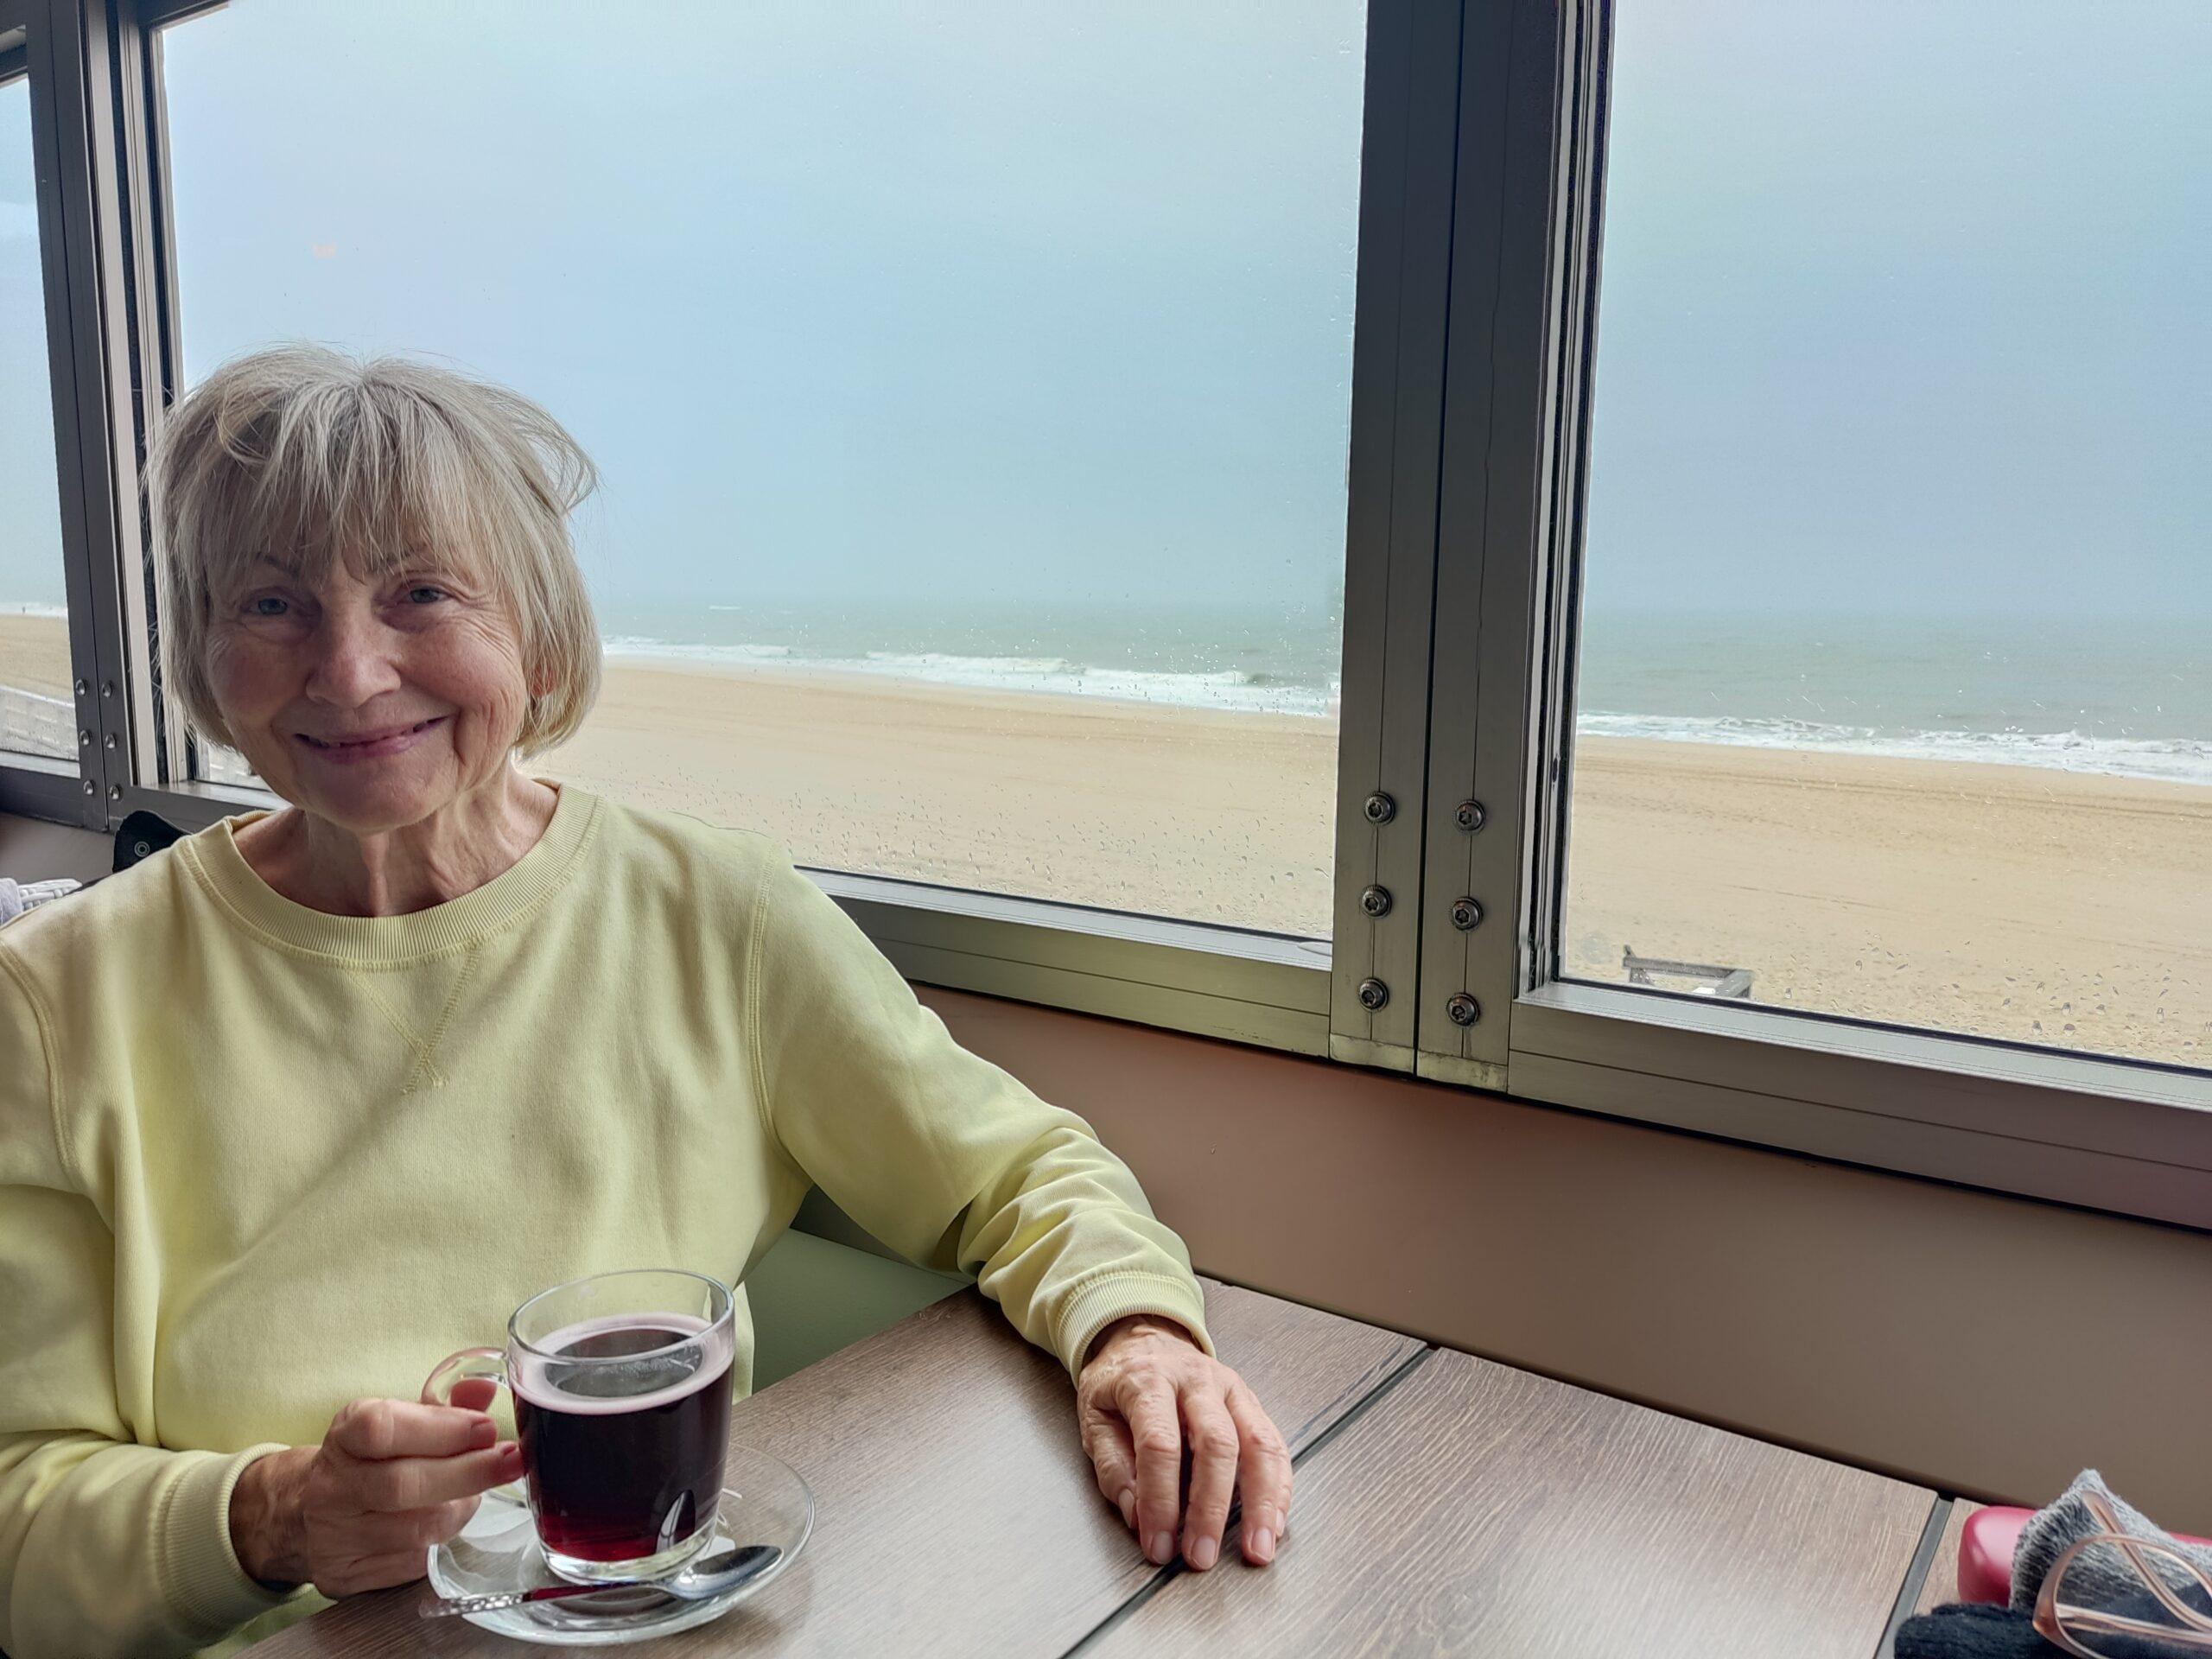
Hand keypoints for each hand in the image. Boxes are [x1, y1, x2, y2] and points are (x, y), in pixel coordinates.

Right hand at [227, 1391, 521, 1594]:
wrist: (302, 1513)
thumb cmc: (367, 1460)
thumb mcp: (398, 1422)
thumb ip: (443, 1408)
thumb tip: (485, 1392)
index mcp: (343, 1436)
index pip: (381, 1428)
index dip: (441, 1428)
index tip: (486, 1429)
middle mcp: (331, 1487)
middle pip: (401, 1485)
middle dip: (468, 1473)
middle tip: (509, 1462)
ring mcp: (332, 1537)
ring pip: (416, 1530)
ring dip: (460, 1510)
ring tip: (475, 1494)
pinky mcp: (343, 1577)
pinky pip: (412, 1564)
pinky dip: (441, 1543)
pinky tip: (447, 1524)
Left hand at [1075, 1315, 1292, 1571]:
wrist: (1143, 1339)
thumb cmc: (1119, 1384)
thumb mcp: (1094, 1419)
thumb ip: (1113, 1468)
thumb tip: (1137, 1516)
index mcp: (1149, 1380)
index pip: (1160, 1444)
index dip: (1160, 1500)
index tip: (1157, 1544)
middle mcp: (1197, 1380)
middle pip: (1216, 1443)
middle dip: (1210, 1507)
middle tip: (1201, 1555)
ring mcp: (1231, 1388)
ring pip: (1259, 1443)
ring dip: (1261, 1503)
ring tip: (1257, 1549)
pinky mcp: (1252, 1403)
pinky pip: (1275, 1446)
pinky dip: (1278, 1489)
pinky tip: (1273, 1524)